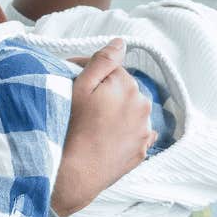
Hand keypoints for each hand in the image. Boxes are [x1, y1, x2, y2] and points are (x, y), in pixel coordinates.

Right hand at [54, 38, 152, 216]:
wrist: (76, 173)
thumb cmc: (72, 128)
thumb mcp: (80, 87)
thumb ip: (102, 60)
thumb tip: (121, 43)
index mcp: (127, 85)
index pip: (111, 68)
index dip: (89, 73)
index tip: (72, 81)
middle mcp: (142, 105)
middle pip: (122, 89)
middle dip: (105, 93)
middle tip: (81, 105)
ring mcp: (144, 130)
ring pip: (129, 111)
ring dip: (116, 112)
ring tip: (93, 124)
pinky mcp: (142, 150)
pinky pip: (134, 134)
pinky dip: (123, 133)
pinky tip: (105, 138)